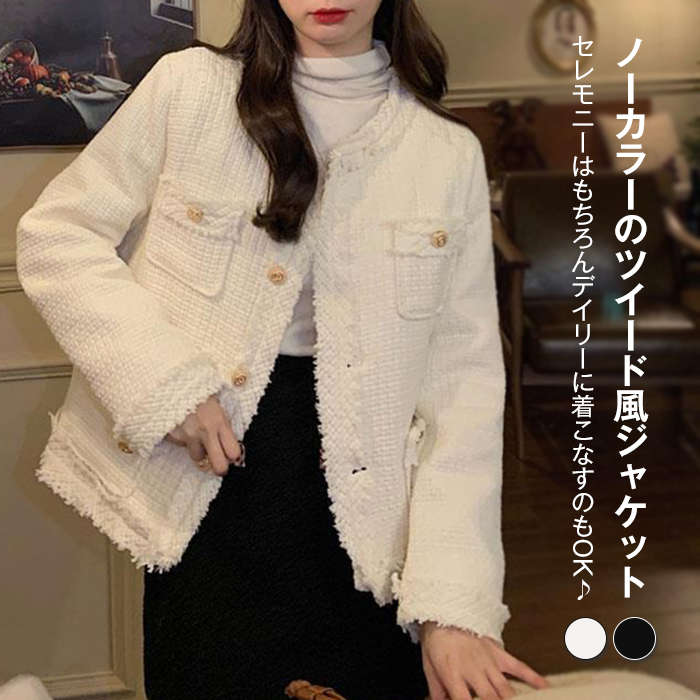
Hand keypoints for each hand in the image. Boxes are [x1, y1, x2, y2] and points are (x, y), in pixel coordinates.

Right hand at [165, 394, 243, 474]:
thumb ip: (223, 425)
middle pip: (218, 465)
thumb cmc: (198, 393)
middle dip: (220, 468)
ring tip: (196, 435)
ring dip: (198, 450)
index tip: (231, 455)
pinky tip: (183, 427)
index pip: (233, 451)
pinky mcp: (174, 437)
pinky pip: (182, 446)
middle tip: (219, 466)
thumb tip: (230, 446)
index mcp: (220, 421)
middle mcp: (206, 431)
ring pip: (198, 457)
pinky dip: (183, 440)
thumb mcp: (216, 405)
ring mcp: (188, 436)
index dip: (233, 456)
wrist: (173, 384)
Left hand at [419, 621, 548, 698]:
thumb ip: (437, 691)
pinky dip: (532, 677)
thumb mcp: (428, 666)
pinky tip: (544, 686)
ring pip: (505, 688)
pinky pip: (517, 665)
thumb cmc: (436, 640)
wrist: (444, 612)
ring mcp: (488, 661)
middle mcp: (473, 669)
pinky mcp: (497, 652)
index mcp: (453, 673)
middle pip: (491, 698)